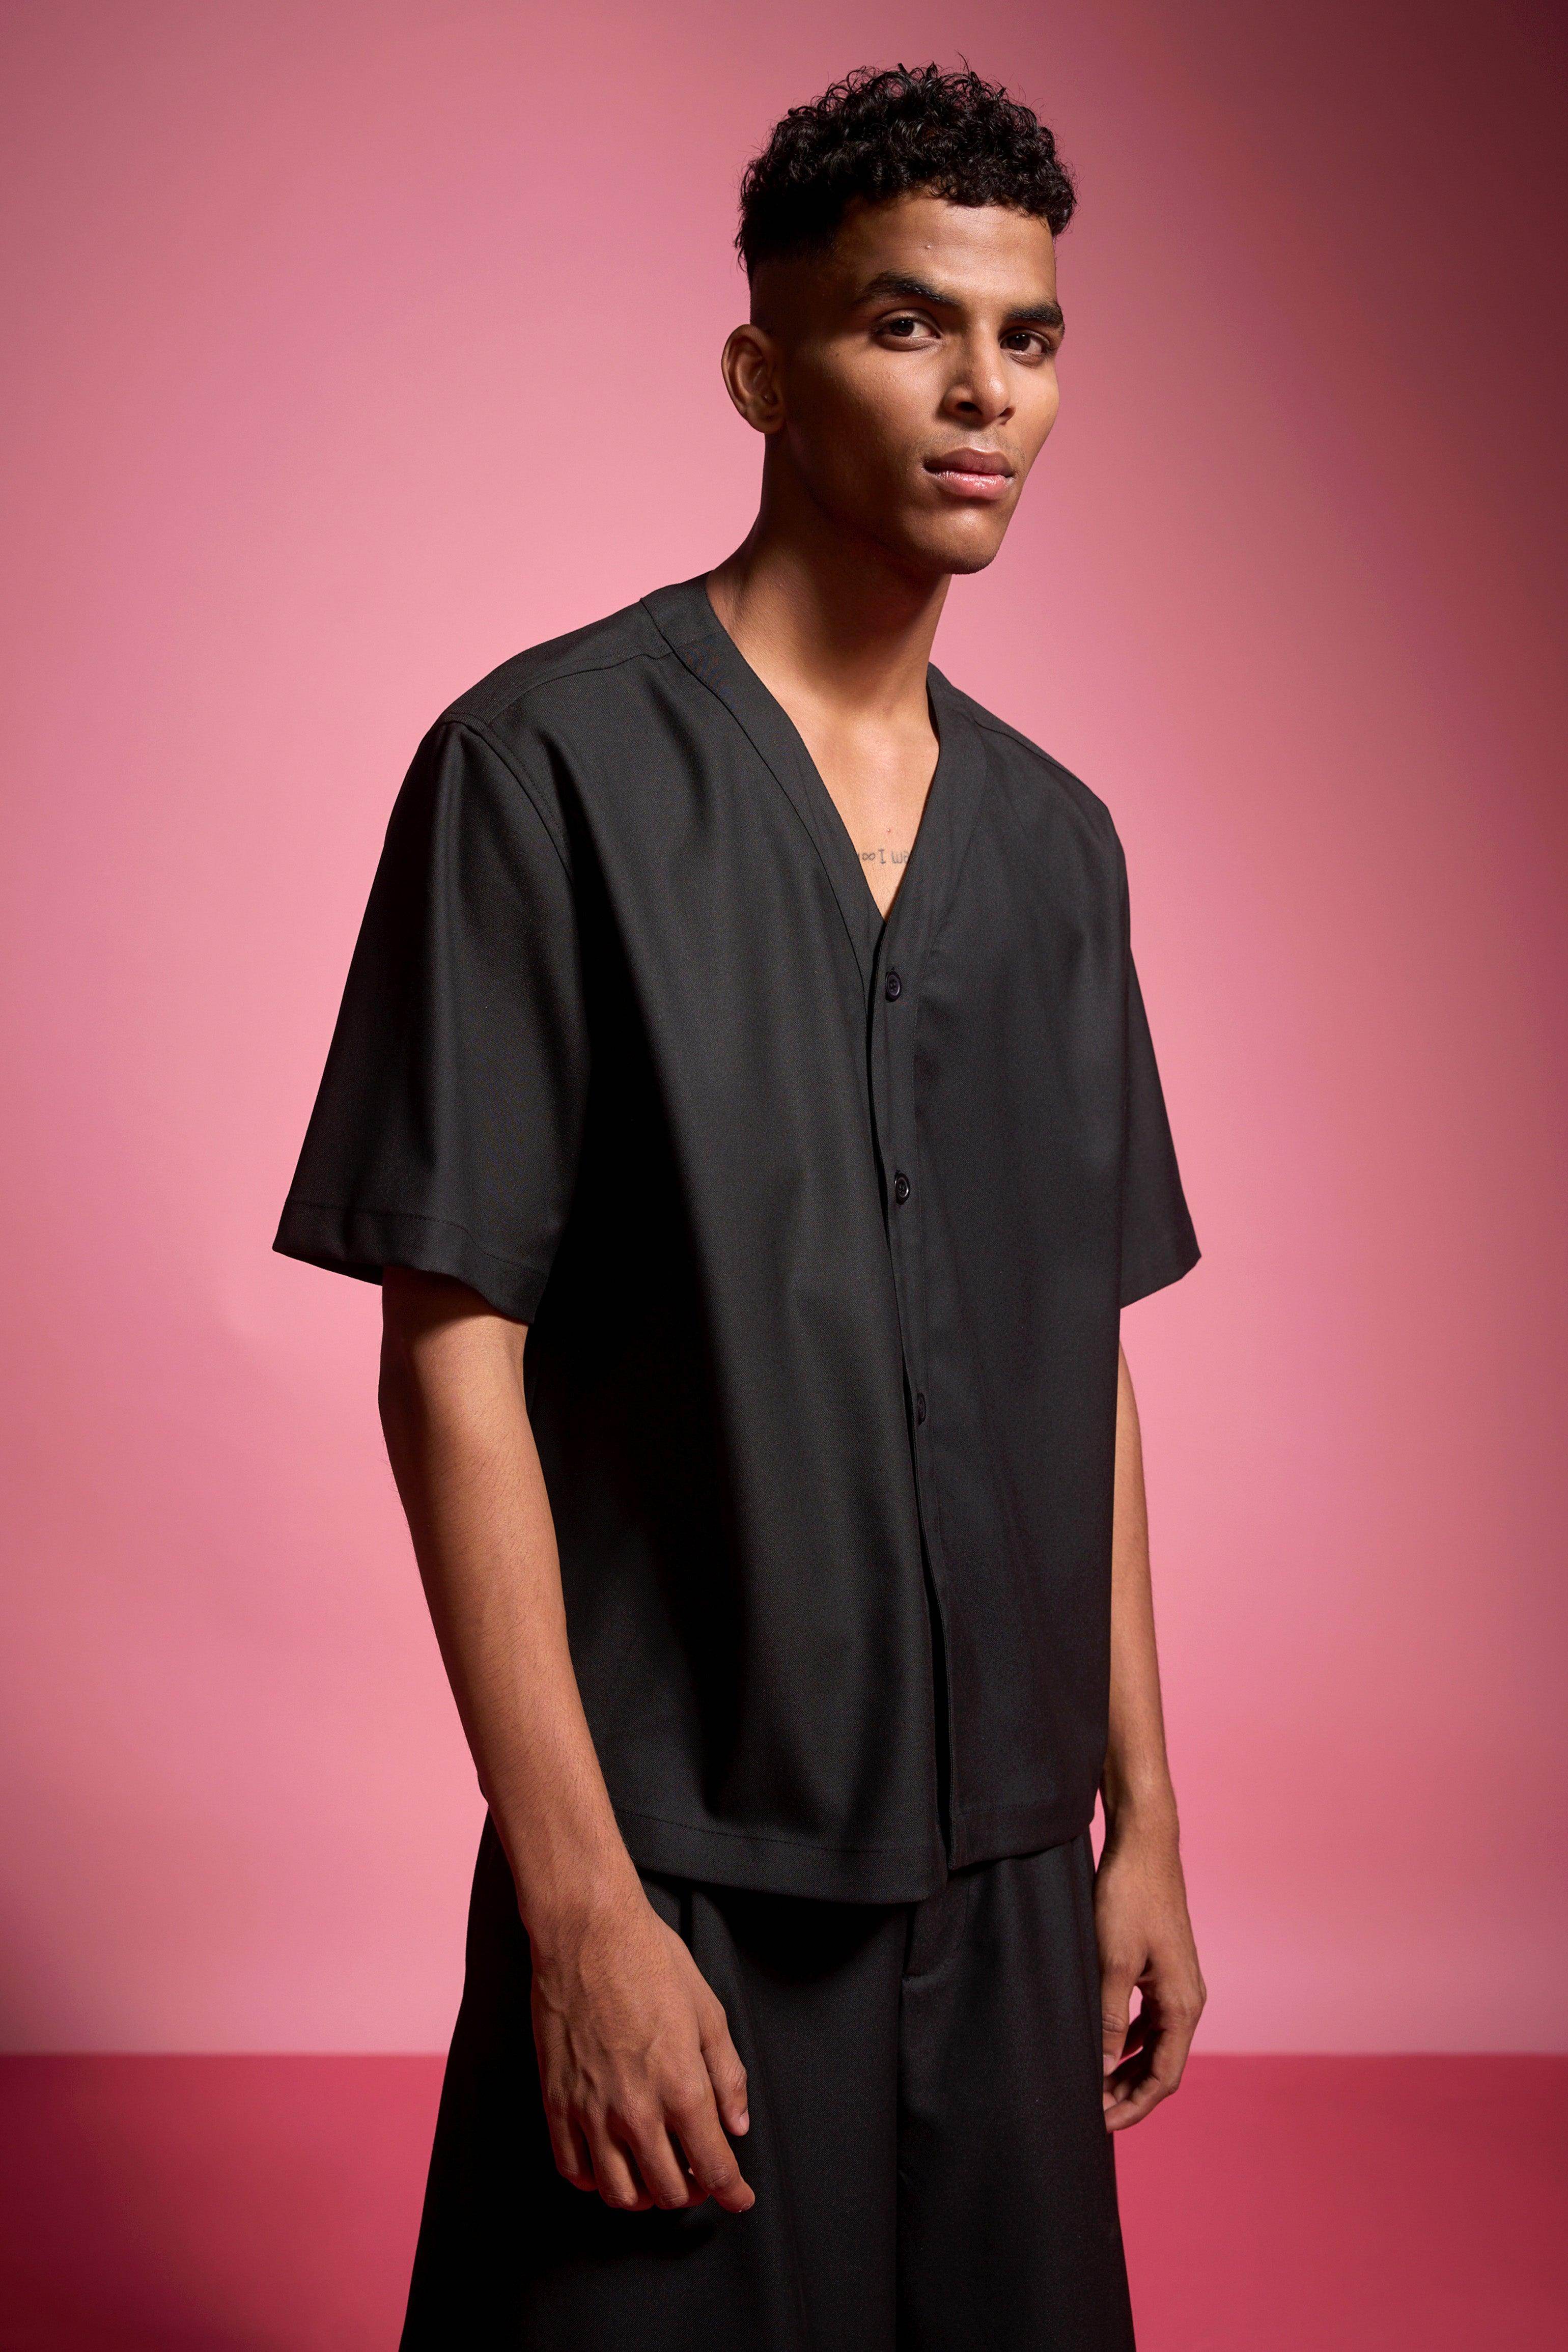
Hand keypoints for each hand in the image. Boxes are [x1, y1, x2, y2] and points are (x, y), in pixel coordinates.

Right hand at [528, 1875, 754, 2213]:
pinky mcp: (556, 2102)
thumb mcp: (708, 2011)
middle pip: (668, 2192)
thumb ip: (727, 2075)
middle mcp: (636, 2112)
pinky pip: (573, 2169)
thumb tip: (737, 2125)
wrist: (587, 1932)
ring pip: (619, 2193)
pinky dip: (595, 2180)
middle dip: (691, 2193)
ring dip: (644, 2195)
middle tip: (698, 2177)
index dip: (733, 2192)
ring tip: (655, 2173)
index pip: (713, 2169)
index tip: (740, 2197)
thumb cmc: (651, 1962)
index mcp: (682, 2089)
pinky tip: (610, 2163)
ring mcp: (591, 2111)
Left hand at [1094, 1812, 1205, 2130]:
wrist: (1143, 1845)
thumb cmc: (1129, 1897)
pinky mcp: (1159, 1968)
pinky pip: (1146, 2019)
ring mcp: (1174, 1983)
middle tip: (1089, 2111)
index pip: (1164, 2076)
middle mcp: (1186, 1999)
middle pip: (1160, 2065)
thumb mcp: (1112, 1961)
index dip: (1133, 2105)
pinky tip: (1101, 2045)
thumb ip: (1107, 2019)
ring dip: (1125, 2068)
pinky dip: (1126, 2039)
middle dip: (1128, 2092)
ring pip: (1152, 2044)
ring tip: (1092, 2085)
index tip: (1099, 2123)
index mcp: (1183, 2004)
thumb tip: (1099, 2071)